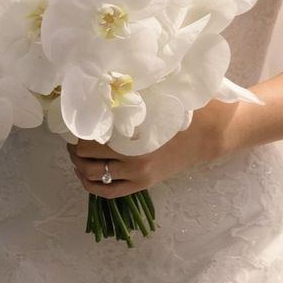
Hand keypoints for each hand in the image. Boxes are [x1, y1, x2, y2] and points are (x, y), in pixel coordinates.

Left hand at [68, 104, 225, 197]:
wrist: (210, 134)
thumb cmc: (183, 111)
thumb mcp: (156, 99)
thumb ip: (129, 100)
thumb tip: (99, 90)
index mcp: (134, 139)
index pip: (90, 141)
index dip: (77, 133)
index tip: (75, 123)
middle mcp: (132, 162)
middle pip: (87, 160)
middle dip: (75, 150)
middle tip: (72, 139)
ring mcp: (137, 176)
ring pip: (94, 178)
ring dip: (80, 166)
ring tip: (77, 155)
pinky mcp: (143, 185)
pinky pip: (109, 193)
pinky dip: (92, 186)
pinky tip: (85, 175)